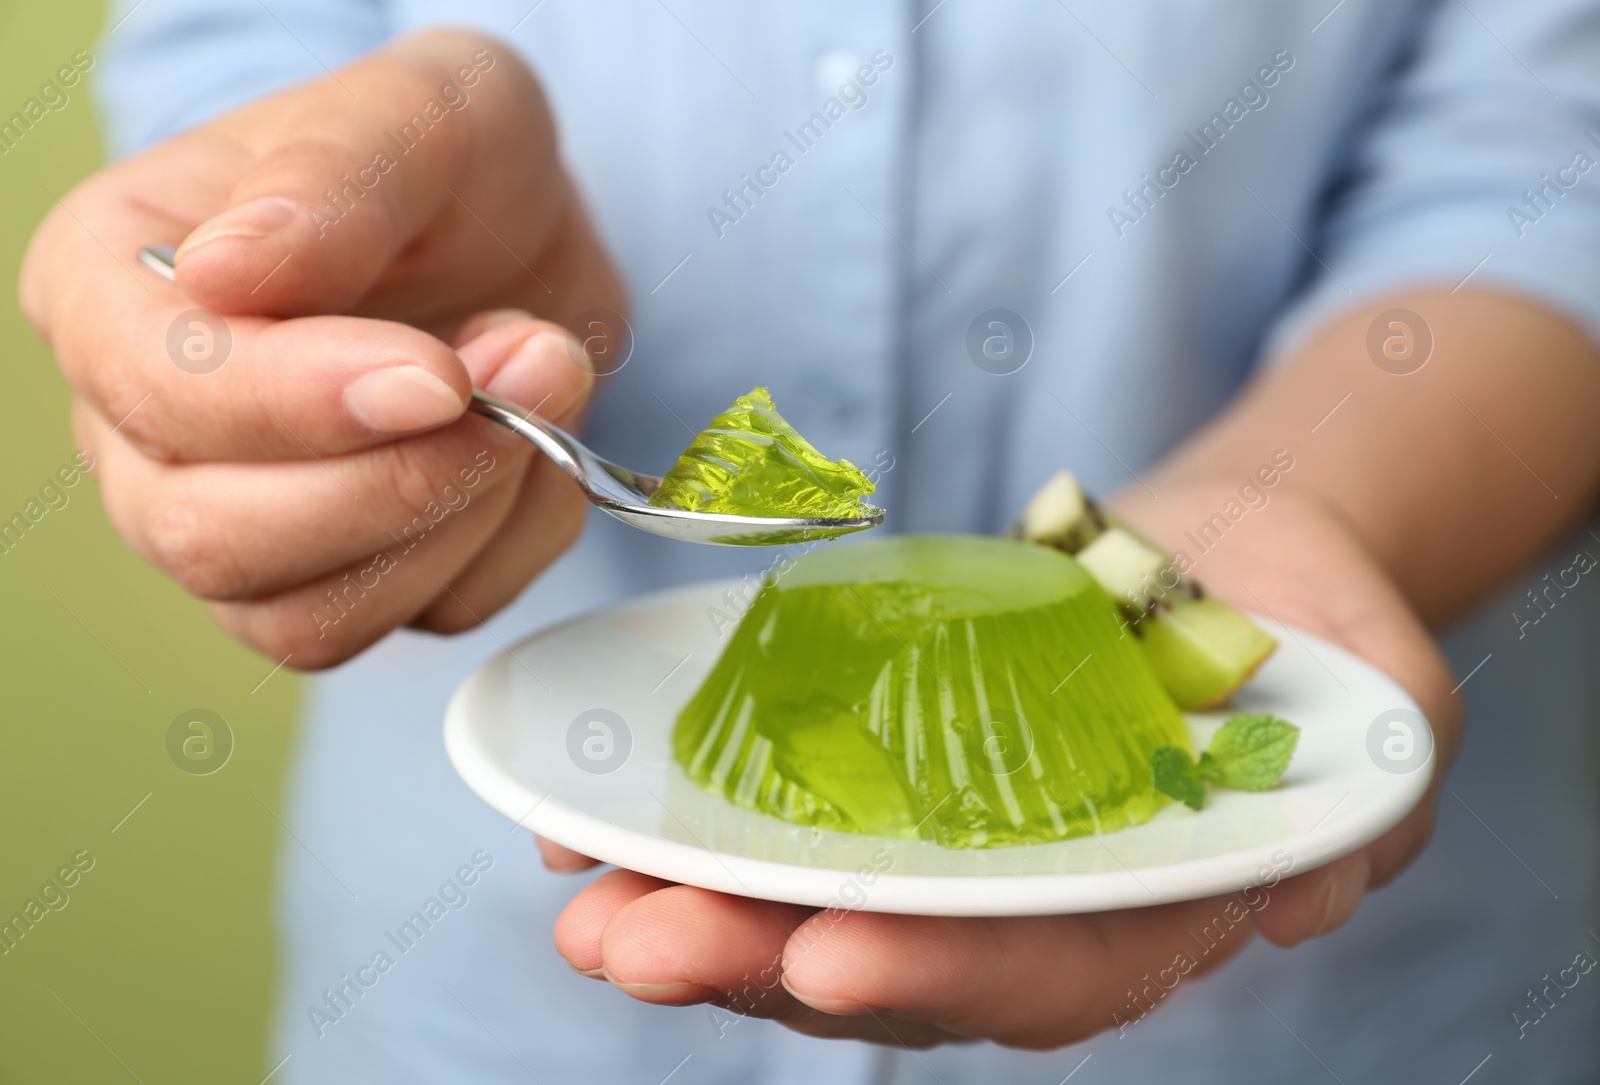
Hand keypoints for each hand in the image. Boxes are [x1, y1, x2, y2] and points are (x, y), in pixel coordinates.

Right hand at [19, 29, 624, 666]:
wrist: (518, 226)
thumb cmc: (443, 158)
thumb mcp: (419, 109)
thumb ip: (331, 180)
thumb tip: (225, 273)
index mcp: (111, 287)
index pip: (157, 388)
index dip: (300, 400)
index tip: (440, 371)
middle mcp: (147, 430)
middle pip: (218, 538)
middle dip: (403, 477)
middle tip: (531, 364)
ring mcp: (239, 522)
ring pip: (313, 618)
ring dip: (462, 519)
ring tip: (541, 388)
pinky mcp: (345, 580)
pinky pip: (424, 616)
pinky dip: (510, 541)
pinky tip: (534, 448)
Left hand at [546, 486, 1459, 1048]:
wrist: (1230, 566)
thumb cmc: (1308, 623)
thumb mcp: (1377, 692)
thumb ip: (1360, 796)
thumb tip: (1311, 895)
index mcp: (1158, 910)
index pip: (1050, 971)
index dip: (945, 974)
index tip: (831, 958)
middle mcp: (1039, 907)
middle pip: (898, 966)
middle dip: (762, 966)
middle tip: (634, 947)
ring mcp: (955, 853)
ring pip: (816, 915)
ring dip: (694, 920)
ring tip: (585, 911)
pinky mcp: (892, 787)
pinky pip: (783, 828)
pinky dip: (687, 837)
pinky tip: (589, 837)